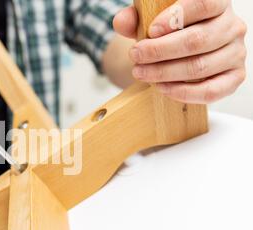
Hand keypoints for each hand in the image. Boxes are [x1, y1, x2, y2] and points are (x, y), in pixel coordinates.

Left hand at [113, 0, 246, 103]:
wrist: (178, 54)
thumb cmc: (169, 33)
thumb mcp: (150, 21)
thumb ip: (135, 18)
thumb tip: (121, 21)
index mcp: (217, 4)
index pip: (204, 3)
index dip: (177, 17)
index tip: (151, 31)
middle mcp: (232, 26)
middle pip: (197, 40)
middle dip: (160, 51)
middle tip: (136, 56)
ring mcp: (236, 53)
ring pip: (200, 67)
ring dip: (165, 73)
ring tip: (142, 73)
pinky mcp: (234, 77)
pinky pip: (211, 90)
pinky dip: (184, 93)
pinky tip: (163, 89)